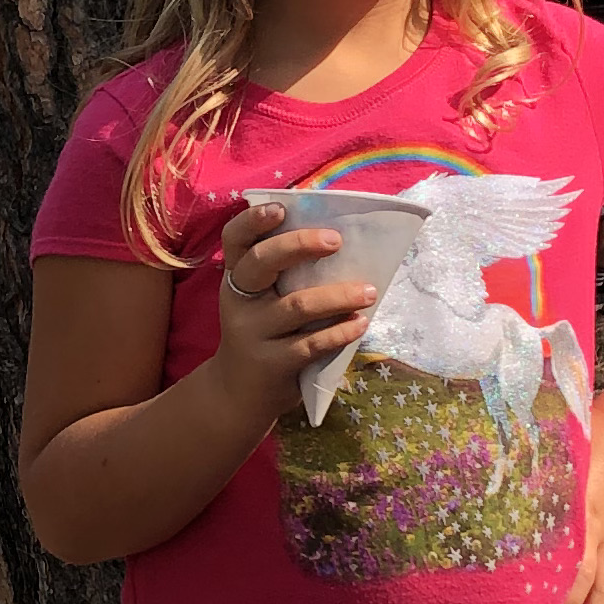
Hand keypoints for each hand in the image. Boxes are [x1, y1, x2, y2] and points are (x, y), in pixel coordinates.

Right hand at [200, 200, 382, 430]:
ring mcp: (252, 333)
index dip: (253, 220)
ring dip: (339, 295)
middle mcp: (239, 301)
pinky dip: (340, 332)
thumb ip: (284, 276)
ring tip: (369, 291)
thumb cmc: (263, 334)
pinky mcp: (271, 363)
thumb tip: (341, 244)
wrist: (237, 394)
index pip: (234, 239)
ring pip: (297, 305)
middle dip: (300, 244)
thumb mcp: (259, 302)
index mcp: (235, 278)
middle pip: (262, 262)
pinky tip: (360, 324)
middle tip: (336, 241)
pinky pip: (311, 344)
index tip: (281, 209)